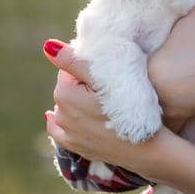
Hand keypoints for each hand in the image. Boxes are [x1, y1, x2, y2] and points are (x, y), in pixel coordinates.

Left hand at [41, 41, 168, 169]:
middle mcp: (61, 114)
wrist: (146, 147)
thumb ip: (73, 61)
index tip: (102, 70)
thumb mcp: (105, 77)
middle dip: (79, 83)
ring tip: (96, 100)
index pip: (69, 69)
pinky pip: (58, 132)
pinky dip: (57, 123)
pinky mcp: (77, 147)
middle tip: (104, 85)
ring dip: (75, 100)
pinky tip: (53, 117)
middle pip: (66, 87)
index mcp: (65, 93)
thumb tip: (47, 46)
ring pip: (65, 107)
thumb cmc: (130, 107)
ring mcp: (68, 133)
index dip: (85, 67)